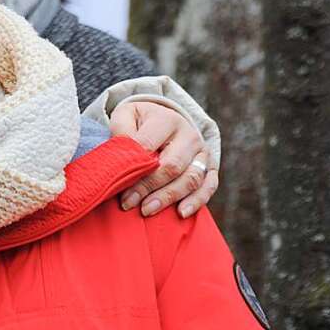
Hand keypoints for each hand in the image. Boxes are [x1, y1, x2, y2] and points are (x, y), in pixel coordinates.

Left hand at [110, 101, 218, 217]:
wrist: (164, 119)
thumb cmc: (139, 121)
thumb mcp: (125, 116)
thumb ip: (121, 133)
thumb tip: (121, 159)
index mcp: (166, 119)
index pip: (149, 146)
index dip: (134, 168)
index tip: (119, 187)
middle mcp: (189, 135)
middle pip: (172, 166)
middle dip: (149, 187)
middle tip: (129, 203)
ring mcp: (202, 152)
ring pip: (190, 179)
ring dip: (168, 197)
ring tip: (147, 210)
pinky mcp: (210, 167)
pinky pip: (208, 186)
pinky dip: (196, 201)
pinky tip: (181, 213)